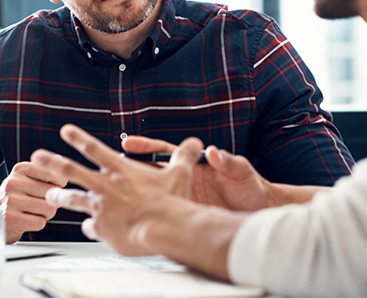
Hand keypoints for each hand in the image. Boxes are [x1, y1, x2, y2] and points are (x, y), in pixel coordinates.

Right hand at [0, 161, 67, 242]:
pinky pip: (40, 223)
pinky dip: (38, 224)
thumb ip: (45, 170)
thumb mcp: (27, 178)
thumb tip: (59, 160)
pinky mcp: (12, 219)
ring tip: (33, 212)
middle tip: (39, 203)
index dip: (59, 184)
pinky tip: (27, 221)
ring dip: (46, 214)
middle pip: (52, 193)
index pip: (53, 173)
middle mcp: (13, 182)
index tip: (52, 188)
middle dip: (51, 202)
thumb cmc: (17, 197)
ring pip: (49, 209)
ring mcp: (11, 201)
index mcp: (20, 169)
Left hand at [30, 124, 203, 255]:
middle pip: (71, 170)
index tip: (65, 131)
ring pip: (73, 199)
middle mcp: (105, 185)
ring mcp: (100, 207)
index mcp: (120, 170)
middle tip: (37, 157)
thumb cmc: (171, 202)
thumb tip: (195, 143)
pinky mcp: (101, 228)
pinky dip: (90, 228)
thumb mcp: (179, 174)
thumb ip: (183, 157)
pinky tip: (89, 231)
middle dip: (51, 162)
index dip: (78, 138)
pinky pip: (90, 228)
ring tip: (50, 197)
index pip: (94, 149)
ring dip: (59, 198)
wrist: (164, 227)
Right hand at [122, 135, 272, 211]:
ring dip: (131, 195)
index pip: (164, 152)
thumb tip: (215, 152)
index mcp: (194, 165)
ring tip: (107, 197)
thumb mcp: (241, 172)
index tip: (127, 144)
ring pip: (150, 195)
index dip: (145, 147)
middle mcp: (184, 180)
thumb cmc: (251, 187)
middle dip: (127, 170)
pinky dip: (146, 219)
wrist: (258, 210)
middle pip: (149, 173)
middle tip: (107, 168)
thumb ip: (228, 161)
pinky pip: (161, 216)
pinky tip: (129, 223)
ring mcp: (182, 198)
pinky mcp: (185, 215)